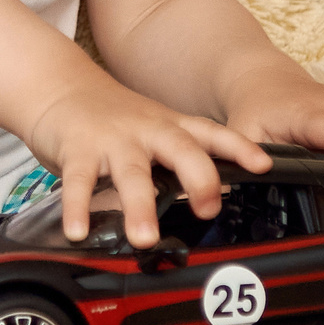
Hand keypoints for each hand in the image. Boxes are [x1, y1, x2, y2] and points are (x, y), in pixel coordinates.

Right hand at [26, 78, 270, 248]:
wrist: (60, 86)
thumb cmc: (111, 117)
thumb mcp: (153, 130)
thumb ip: (178, 162)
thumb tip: (212, 198)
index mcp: (169, 127)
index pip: (212, 134)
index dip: (239, 147)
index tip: (263, 165)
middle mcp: (146, 131)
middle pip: (180, 150)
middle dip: (198, 178)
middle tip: (208, 209)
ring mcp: (112, 140)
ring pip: (131, 173)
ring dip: (138, 206)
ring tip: (143, 239)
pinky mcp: (77, 150)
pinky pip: (78, 182)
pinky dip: (77, 208)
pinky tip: (78, 231)